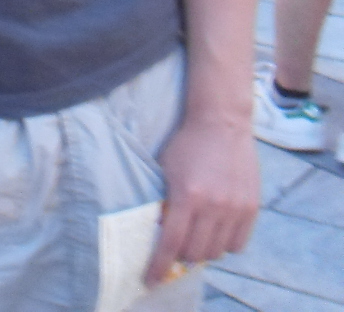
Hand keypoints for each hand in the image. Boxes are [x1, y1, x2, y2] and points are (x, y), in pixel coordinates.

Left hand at [147, 113, 258, 285]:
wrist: (221, 124)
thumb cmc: (186, 145)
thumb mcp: (165, 170)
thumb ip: (165, 201)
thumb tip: (161, 231)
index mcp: (186, 196)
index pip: (171, 243)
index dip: (159, 265)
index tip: (150, 280)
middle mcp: (213, 206)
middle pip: (196, 252)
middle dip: (182, 255)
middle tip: (175, 248)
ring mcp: (235, 208)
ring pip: (217, 251)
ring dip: (203, 250)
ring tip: (196, 236)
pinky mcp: (251, 208)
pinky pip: (238, 244)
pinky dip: (224, 244)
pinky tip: (215, 231)